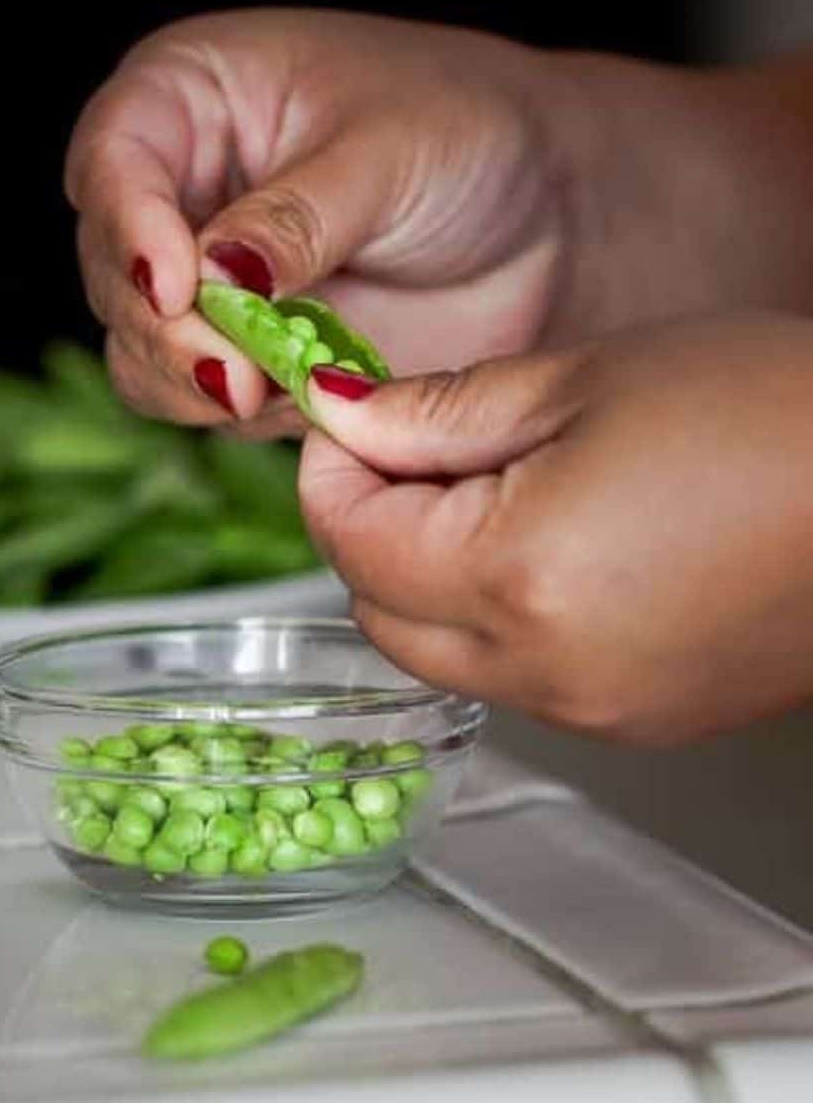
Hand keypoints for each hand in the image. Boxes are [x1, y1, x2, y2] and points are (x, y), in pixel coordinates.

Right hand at [66, 10, 812, 433]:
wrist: (549, 221)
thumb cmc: (473, 134)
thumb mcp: (389, 150)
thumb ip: (297, 215)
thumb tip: (216, 272)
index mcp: (192, 95)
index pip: (115, 156)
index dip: (130, 223)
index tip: (179, 282)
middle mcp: (179, 188)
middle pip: (112, 269)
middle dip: (163, 324)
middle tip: (232, 365)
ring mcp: (204, 280)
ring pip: (141, 348)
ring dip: (190, 380)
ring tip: (267, 387)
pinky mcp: (239, 356)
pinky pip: (201, 400)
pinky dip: (237, 412)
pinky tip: (301, 398)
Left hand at [299, 315, 812, 744]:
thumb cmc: (777, 416)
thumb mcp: (583, 379)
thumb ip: (436, 413)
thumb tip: (344, 422)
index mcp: (514, 576)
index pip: (351, 543)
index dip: (333, 475)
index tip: (350, 423)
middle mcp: (542, 670)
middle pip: (381, 616)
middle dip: (372, 534)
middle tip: (415, 451)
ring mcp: (593, 712)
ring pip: (447, 656)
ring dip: (436, 581)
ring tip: (506, 489)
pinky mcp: (638, 723)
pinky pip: (523, 680)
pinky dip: (507, 621)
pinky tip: (567, 548)